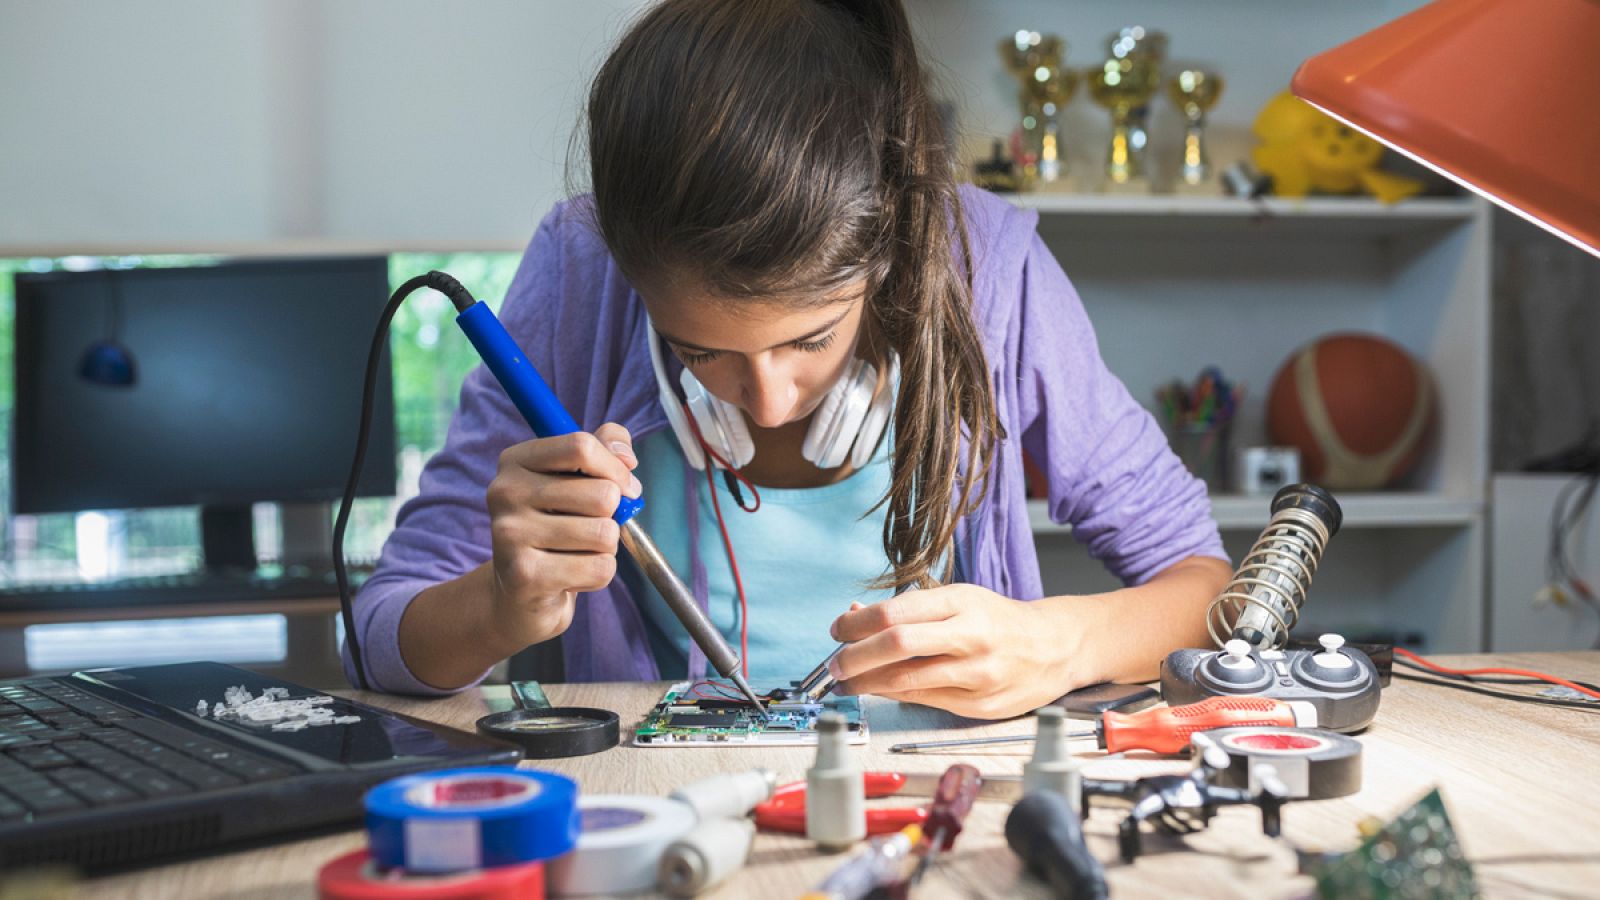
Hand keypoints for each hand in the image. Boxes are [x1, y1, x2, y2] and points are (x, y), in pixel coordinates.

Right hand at [484, 422, 639, 647]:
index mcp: (515, 461)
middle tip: (590, 527)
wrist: (517, 594)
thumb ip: (604, 449)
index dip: (616, 468)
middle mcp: (505, 493)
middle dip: (612, 516)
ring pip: (605, 533)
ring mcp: (511, 534)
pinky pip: (599, 568)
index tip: (625, 486)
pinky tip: (572, 574)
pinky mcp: (525, 576)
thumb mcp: (574, 479)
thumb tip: (626, 456)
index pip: (582, 446)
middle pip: (602, 494)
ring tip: (578, 551)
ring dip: (605, 548)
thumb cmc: (554, 527)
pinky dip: (598, 575)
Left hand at [827, 585, 1098, 719]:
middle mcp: (970, 636)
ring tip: (848, 682)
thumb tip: (855, 614)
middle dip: (854, 657)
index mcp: (961, 601)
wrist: (1055, 648)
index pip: (895, 612)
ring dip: (867, 684)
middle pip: (896, 646)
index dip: (857, 624)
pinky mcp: (979, 705)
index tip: (837, 631)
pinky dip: (895, 695)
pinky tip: (880, 690)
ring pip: (906, 681)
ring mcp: (976, 674)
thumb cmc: (999, 620)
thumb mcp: (957, 599)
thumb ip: (908, 609)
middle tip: (834, 665)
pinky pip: (924, 701)